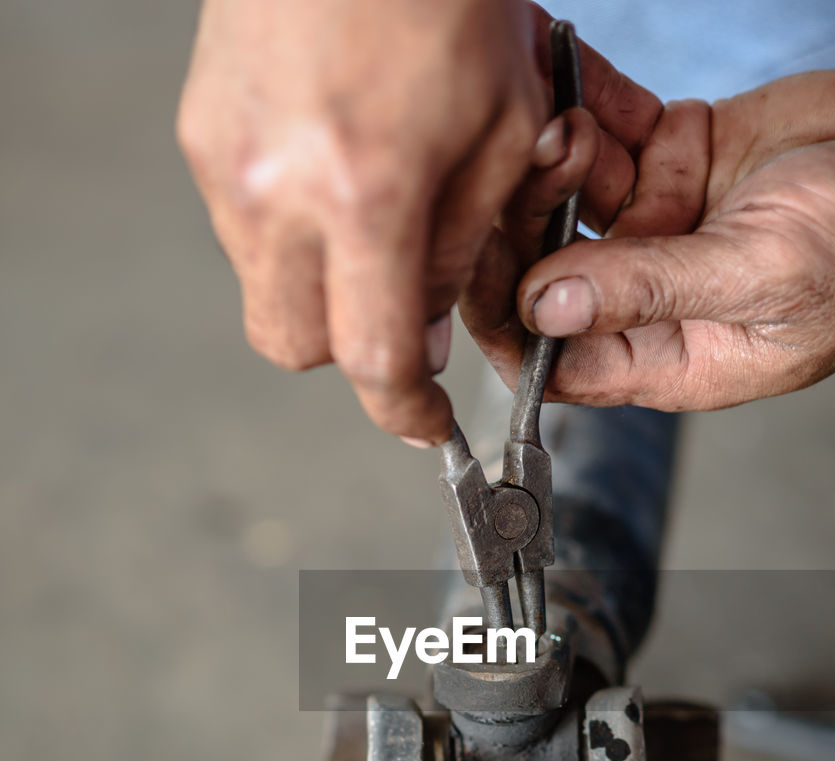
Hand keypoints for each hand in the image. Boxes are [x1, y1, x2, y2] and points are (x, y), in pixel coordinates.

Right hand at [177, 0, 555, 443]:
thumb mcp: (501, 127)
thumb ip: (460, 248)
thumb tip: (421, 335)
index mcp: (364, 190)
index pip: (371, 356)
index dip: (402, 411)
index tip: (425, 426)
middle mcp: (275, 189)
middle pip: (296, 347)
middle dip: (350, 352)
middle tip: (401, 313)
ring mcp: (224, 162)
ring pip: (265, 289)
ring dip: (320, 286)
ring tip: (374, 213)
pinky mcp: (201, 133)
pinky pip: (245, 228)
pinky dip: (291, 233)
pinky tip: (333, 172)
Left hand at [462, 69, 834, 410]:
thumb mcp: (762, 272)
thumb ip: (653, 291)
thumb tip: (546, 307)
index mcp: (665, 354)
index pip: (555, 358)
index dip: (506, 321)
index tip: (474, 269)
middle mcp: (649, 295)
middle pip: (547, 272)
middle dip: (524, 224)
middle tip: (521, 170)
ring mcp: (657, 227)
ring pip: (569, 197)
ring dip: (556, 156)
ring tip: (567, 122)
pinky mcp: (673, 161)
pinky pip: (609, 132)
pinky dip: (588, 101)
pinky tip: (566, 70)